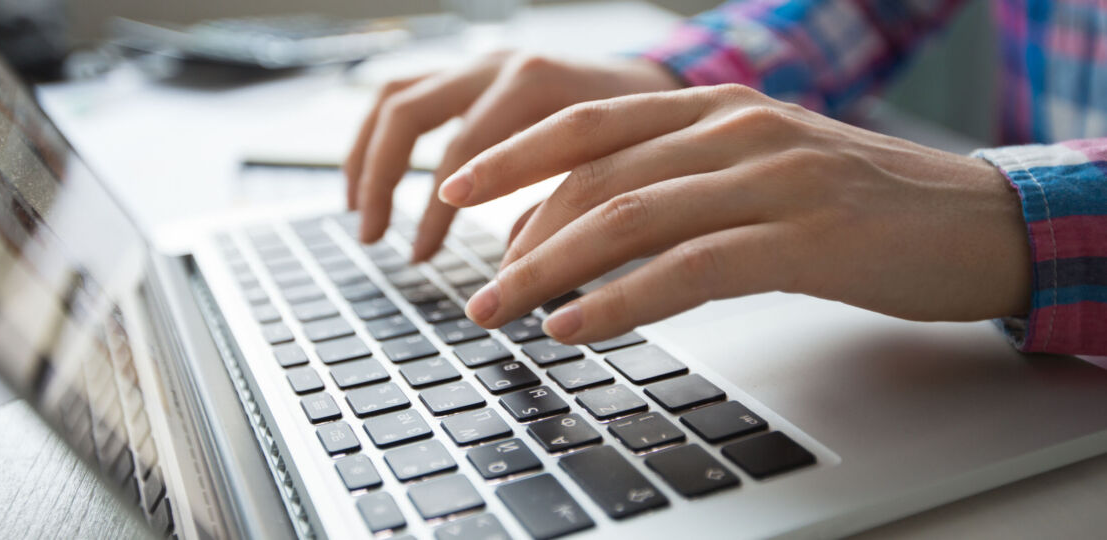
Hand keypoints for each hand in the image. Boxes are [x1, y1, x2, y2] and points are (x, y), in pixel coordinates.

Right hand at [344, 51, 680, 260]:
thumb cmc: (645, 139)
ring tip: (359, 211)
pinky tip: (376, 181)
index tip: (422, 257)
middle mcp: (499, 66)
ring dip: (367, 155)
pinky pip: (407, 94)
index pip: (462, 150)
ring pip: (397, 97)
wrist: (661, 89)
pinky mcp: (472, 74)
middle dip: (383, 178)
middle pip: (410, 112)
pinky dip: (382, 139)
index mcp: (535, 85)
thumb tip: (512, 275)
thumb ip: (562, 210)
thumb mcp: (614, 173)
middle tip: (373, 237)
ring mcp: (481, 65)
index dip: (435, 210)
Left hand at [437, 85, 1031, 342]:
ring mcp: (771, 178)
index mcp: (718, 105)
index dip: (514, 156)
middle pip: (595, 174)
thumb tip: (587, 232)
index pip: (590, 121)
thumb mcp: (758, 170)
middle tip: (477, 288)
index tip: (457, 191)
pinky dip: (619, 301)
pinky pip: (686, 269)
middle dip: (519, 234)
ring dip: (550, 271)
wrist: (974, 220)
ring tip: (503, 312)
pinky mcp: (803, 238)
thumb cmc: (859, 203)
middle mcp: (736, 127)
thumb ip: (680, 183)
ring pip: (628, 217)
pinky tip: (576, 328)